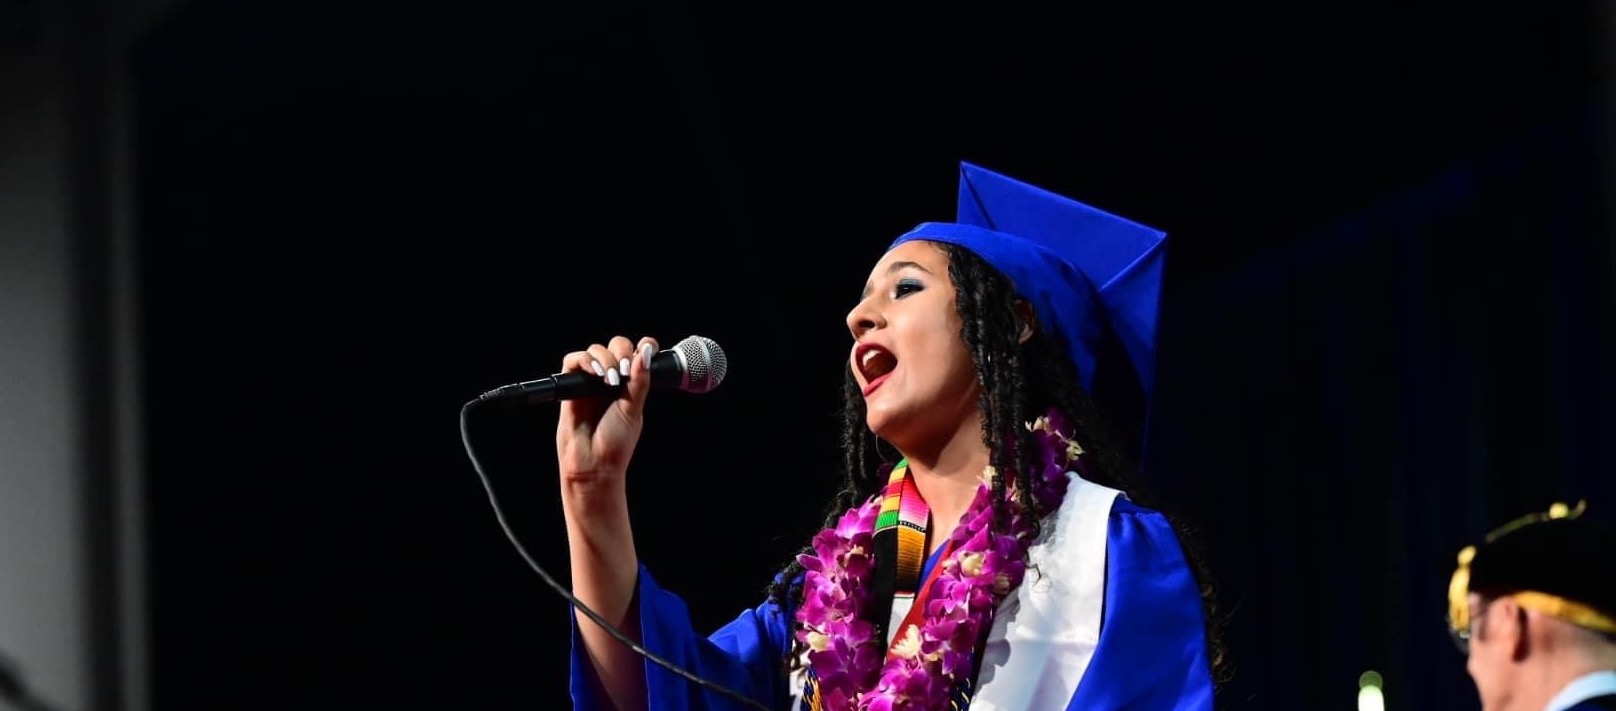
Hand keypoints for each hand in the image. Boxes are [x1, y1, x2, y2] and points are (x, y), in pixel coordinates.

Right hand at [555, 335, 659, 486]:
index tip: (648, 348)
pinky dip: (584, 360)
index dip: (644, 346)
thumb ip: (639, 382)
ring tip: (610, 380)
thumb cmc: (615, 444)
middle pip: (616, 346)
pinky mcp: (571, 386)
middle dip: (622, 351)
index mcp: (630, 384)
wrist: (593, 465)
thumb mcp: (633, 410)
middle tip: (625, 371)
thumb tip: (645, 352)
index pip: (638, 354)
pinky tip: (596, 373)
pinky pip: (572, 361)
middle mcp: (611, 380)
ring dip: (605, 358)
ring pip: (595, 350)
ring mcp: (590, 382)